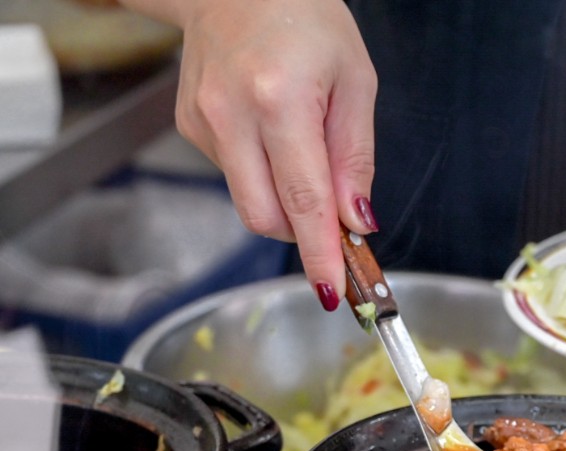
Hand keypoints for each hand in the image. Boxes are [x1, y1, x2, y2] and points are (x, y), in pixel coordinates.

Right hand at [171, 0, 376, 307]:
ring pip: (248, 203)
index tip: (331, 290)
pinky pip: (234, 176)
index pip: (303, 200)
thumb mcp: (356, 81)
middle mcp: (232, 115)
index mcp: (280, 100)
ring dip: (284, 201)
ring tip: (304, 148)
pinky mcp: (190, 126)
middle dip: (304, 234)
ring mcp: (203, 122)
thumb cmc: (307, 20)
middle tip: (337, 227)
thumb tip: (357, 221)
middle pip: (266, 216)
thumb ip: (355, 158)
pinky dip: (262, 174)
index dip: (320, 252)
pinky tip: (272, 132)